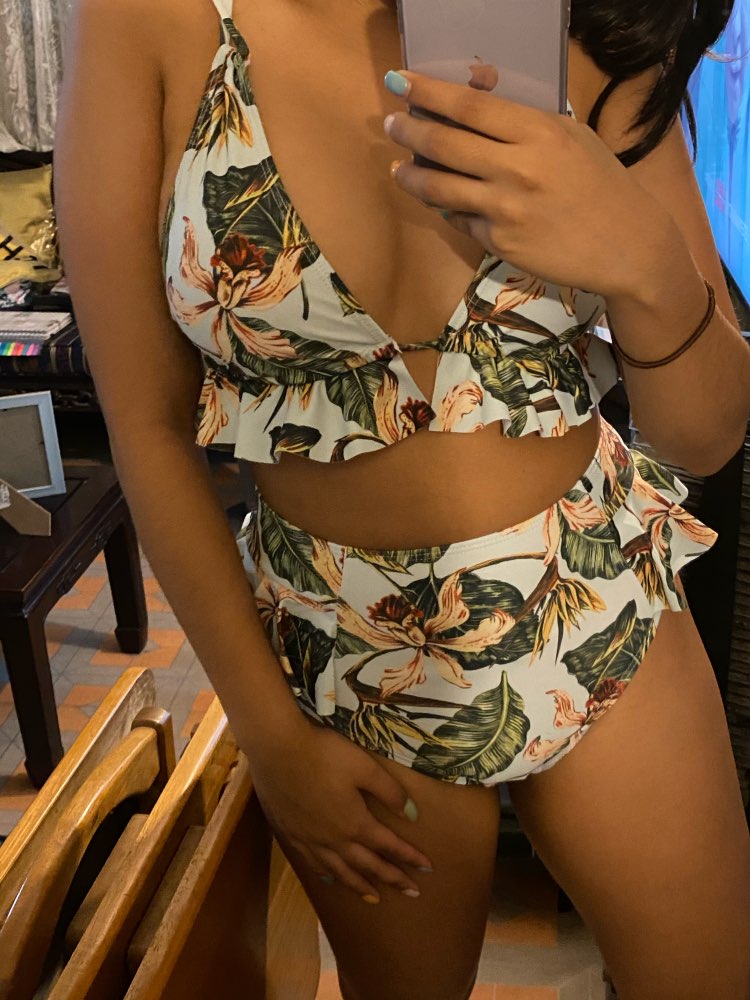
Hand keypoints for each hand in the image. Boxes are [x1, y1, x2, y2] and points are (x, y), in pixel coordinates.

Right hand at [247, 714, 432, 903]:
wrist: (278, 750)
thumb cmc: (325, 753)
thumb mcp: (365, 767)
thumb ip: (390, 792)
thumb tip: (412, 816)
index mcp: (356, 823)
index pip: (389, 846)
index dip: (409, 858)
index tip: (427, 870)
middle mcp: (334, 839)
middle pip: (368, 865)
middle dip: (392, 878)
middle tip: (412, 893)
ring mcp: (310, 840)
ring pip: (340, 871)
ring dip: (360, 885)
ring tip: (374, 898)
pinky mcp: (291, 834)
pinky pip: (313, 864)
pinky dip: (327, 875)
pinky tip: (330, 878)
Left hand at [382, 69, 677, 299]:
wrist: (627, 247)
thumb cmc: (604, 186)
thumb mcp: (575, 139)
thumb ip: (528, 123)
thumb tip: (481, 102)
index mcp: (538, 133)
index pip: (469, 107)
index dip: (428, 93)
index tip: (399, 82)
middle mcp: (516, 168)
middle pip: (445, 144)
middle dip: (409, 130)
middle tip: (391, 122)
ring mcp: (504, 209)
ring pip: (440, 187)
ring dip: (411, 175)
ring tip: (397, 167)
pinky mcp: (499, 243)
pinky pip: (461, 220)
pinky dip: (447, 209)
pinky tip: (440, 201)